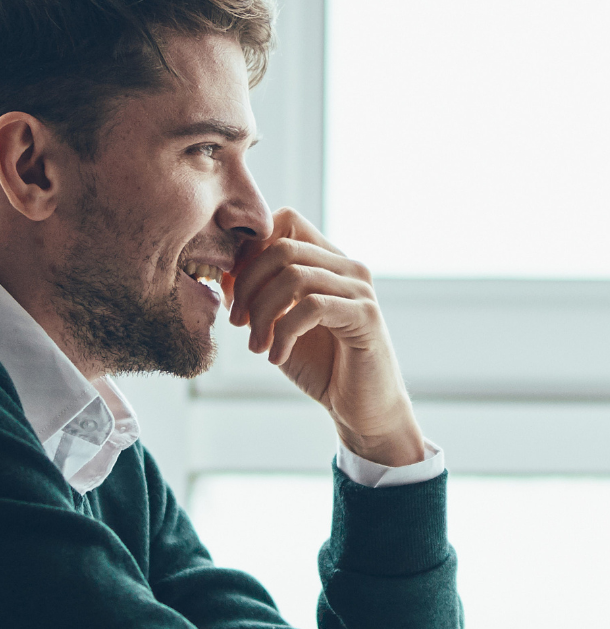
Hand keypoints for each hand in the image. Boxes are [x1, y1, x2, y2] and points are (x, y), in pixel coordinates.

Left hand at [227, 209, 424, 466]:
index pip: (286, 220)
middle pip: (282, 247)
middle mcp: (348, 267)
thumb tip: (225, 271)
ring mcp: (360, 290)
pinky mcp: (365, 316)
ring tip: (257, 346)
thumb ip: (256, 295)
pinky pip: (312, 307)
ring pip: (293, 276)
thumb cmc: (320, 365)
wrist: (361, 409)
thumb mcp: (277, 324)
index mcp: (329, 261)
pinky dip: (285, 333)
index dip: (251, 248)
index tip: (234, 290)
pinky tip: (277, 357)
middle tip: (238, 322)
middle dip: (248, 285)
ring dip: (262, 314)